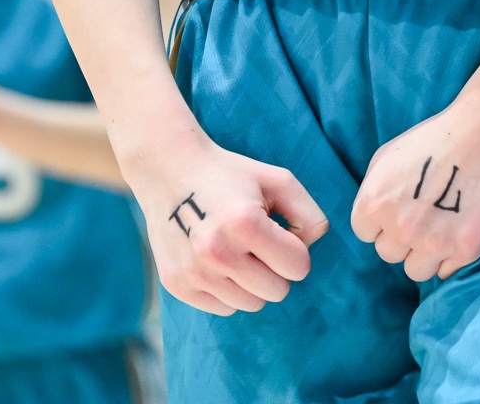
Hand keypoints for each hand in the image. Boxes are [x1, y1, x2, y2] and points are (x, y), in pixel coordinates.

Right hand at [122, 128, 326, 316]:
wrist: (168, 170)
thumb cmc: (230, 174)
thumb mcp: (277, 180)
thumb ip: (309, 215)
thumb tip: (311, 248)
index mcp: (246, 224)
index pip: (298, 268)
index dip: (295, 250)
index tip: (279, 233)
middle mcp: (218, 252)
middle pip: (277, 292)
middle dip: (275, 269)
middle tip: (256, 243)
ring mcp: (195, 272)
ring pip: (251, 304)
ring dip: (251, 283)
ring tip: (236, 251)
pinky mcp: (177, 285)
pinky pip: (223, 308)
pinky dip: (227, 290)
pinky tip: (216, 261)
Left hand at [350, 95, 479, 281]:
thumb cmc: (435, 139)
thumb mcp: (387, 157)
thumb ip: (373, 193)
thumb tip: (372, 222)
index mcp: (375, 202)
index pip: (365, 234)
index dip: (382, 221)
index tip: (400, 208)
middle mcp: (401, 227)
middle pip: (389, 254)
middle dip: (402, 238)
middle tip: (423, 215)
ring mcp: (434, 242)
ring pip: (416, 270)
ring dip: (424, 254)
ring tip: (440, 227)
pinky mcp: (466, 250)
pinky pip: (447, 271)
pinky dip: (451, 257)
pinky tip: (458, 231)